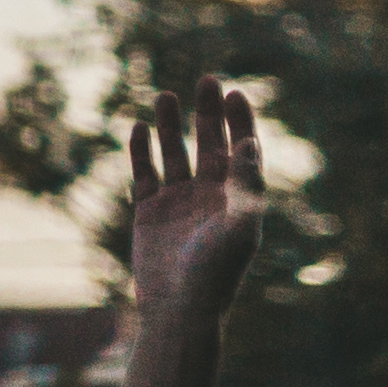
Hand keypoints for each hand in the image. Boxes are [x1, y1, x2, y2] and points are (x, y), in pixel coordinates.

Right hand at [118, 75, 267, 326]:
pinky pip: (144, 174)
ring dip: (170, 126)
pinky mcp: (149, 212)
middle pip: (209, 144)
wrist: (179, 306)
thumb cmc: (216, 270)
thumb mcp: (240, 224)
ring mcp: (178, 203)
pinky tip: (138, 128)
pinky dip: (141, 151)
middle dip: (208, 113)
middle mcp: (210, 197)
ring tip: (167, 95)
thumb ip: (246, 183)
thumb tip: (250, 143)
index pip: (241, 150)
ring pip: (174, 153)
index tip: (235, 93)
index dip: (240, 121)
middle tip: (206, 80)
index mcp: (238, 199)